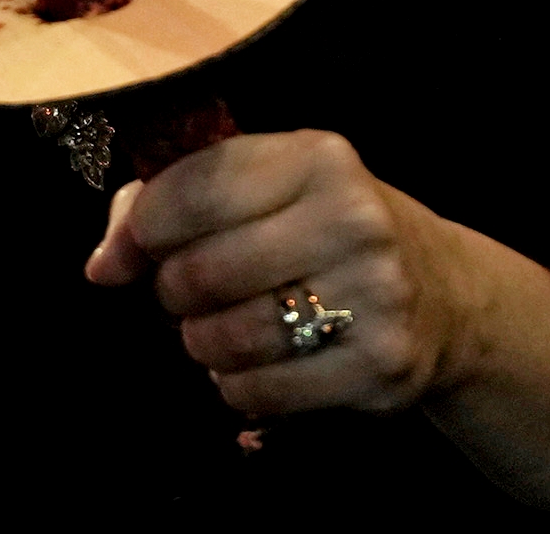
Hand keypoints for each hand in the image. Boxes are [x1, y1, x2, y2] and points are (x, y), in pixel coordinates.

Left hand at [85, 130, 455, 426]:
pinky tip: (254, 366)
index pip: (196, 189)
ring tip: (218, 331)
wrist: (446, 296)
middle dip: (172, 292)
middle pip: (201, 271)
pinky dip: (235, 386)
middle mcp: (354, 218)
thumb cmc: (331, 232)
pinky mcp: (379, 366)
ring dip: (201, 343)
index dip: (141, 228)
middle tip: (185, 296)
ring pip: (225, 337)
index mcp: (319, 158)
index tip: (126, 253)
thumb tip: (103, 265)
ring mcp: (374, 296)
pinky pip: (259, 390)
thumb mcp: (274, 188)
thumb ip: (182, 200)